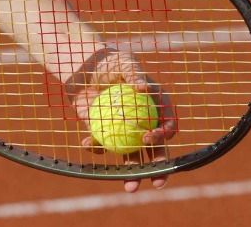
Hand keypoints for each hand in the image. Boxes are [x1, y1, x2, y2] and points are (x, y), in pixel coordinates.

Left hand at [66, 48, 179, 192]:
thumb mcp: (124, 63)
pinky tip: (88, 144)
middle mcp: (145, 124)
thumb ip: (134, 74)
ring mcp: (125, 131)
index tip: (149, 139)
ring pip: (132, 156)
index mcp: (157, 108)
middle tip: (157, 182)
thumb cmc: (109, 61)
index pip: (167, 126)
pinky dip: (97, 146)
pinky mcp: (105, 133)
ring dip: (132, 173)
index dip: (163, 135)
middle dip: (159, 169)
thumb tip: (145, 89)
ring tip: (130, 188)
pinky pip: (104, 144)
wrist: (83, 66)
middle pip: (155, 150)